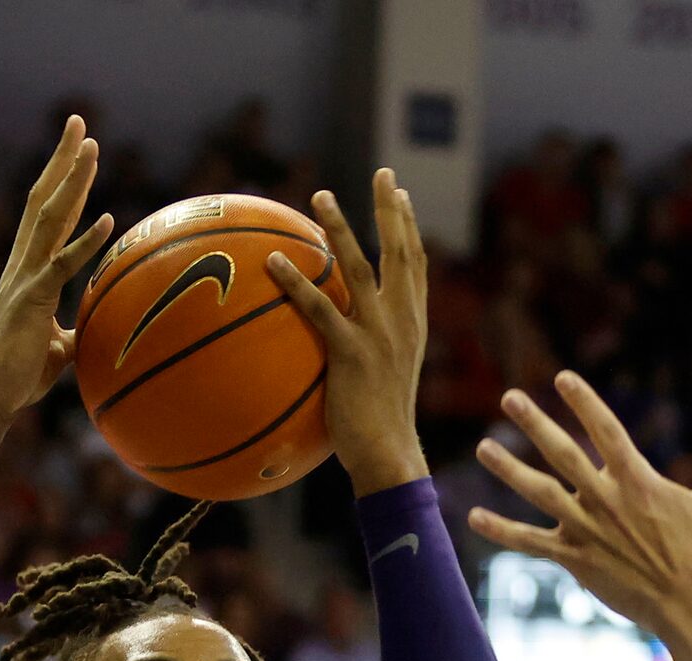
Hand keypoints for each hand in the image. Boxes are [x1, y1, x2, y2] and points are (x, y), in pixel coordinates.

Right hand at [0, 116, 116, 417]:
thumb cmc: (20, 376)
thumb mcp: (54, 349)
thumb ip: (66, 334)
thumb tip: (78, 338)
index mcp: (29, 268)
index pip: (48, 214)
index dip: (64, 181)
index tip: (79, 149)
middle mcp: (23, 263)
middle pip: (45, 199)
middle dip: (62, 159)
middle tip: (79, 122)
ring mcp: (26, 277)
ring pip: (50, 218)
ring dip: (72, 181)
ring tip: (91, 147)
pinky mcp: (33, 299)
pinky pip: (62, 265)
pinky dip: (85, 242)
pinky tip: (108, 218)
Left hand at [266, 171, 427, 493]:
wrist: (390, 456)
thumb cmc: (381, 426)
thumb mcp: (385, 378)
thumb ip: (371, 347)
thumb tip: (342, 335)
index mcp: (413, 325)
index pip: (416, 265)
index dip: (409, 226)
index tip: (401, 193)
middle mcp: (403, 323)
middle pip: (400, 252)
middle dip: (391, 209)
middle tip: (383, 173)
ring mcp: (379, 336)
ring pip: (360, 268)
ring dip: (340, 228)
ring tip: (321, 195)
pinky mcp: (352, 354)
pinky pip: (320, 309)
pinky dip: (297, 282)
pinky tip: (274, 261)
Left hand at [469, 370, 691, 629]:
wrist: (691, 610)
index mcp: (639, 481)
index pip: (607, 429)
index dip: (585, 401)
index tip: (563, 378)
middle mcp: (605, 500)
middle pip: (562, 452)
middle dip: (534, 422)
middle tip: (510, 397)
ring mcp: (586, 530)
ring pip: (538, 492)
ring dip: (508, 469)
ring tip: (483, 447)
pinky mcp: (575, 560)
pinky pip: (530, 543)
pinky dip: (502, 531)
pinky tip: (473, 518)